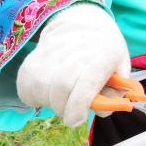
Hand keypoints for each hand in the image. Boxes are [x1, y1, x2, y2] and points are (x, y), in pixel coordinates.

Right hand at [16, 3, 131, 126]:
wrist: (84, 25)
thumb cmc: (105, 53)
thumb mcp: (121, 70)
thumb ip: (115, 94)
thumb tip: (102, 110)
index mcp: (104, 55)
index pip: (87, 82)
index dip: (78, 106)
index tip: (74, 120)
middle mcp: (77, 50)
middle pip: (61, 86)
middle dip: (63, 107)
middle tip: (68, 112)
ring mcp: (52, 51)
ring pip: (40, 86)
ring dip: (47, 101)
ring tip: (58, 99)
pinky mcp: (34, 56)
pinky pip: (25, 83)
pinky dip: (31, 95)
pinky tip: (44, 94)